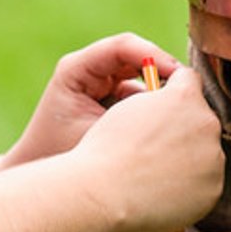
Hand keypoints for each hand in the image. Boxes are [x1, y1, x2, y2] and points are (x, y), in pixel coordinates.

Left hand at [3, 32, 180, 169]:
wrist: (42, 184)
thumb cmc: (62, 158)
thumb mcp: (98, 135)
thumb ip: (133, 115)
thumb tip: (175, 96)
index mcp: (77, 69)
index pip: (123, 47)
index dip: (155, 56)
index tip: (179, 77)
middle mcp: (90, 70)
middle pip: (137, 57)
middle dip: (164, 75)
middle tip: (187, 97)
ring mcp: (101, 84)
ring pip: (143, 78)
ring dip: (160, 95)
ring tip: (176, 117)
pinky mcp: (111, 100)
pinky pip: (141, 96)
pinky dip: (153, 109)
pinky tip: (165, 129)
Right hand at [69, 65, 224, 231]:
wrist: (105, 194)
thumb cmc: (109, 150)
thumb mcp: (129, 107)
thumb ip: (158, 98)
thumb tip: (168, 105)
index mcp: (184, 97)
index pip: (190, 80)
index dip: (174, 90)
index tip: (164, 104)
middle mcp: (206, 123)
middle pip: (201, 118)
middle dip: (184, 127)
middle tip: (156, 144)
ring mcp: (213, 158)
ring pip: (206, 151)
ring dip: (190, 156)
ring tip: (157, 170)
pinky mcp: (214, 188)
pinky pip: (206, 181)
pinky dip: (191, 184)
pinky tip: (165, 188)